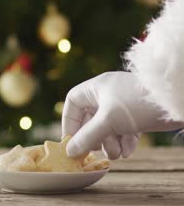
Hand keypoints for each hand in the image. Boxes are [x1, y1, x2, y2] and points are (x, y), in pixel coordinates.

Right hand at [62, 71, 183, 158]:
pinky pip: (122, 131)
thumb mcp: (109, 121)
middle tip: (97, 150)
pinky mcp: (137, 115)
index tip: (72, 140)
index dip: (70, 122)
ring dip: (109, 144)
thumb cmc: (137, 104)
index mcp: (96, 88)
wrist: (175, 101)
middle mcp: (107, 95)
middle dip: (94, 138)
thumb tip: (69, 151)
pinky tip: (128, 151)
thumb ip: (87, 137)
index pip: (73, 102)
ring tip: (117, 154)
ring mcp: (122, 105)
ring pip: (106, 128)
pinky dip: (123, 142)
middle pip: (90, 119)